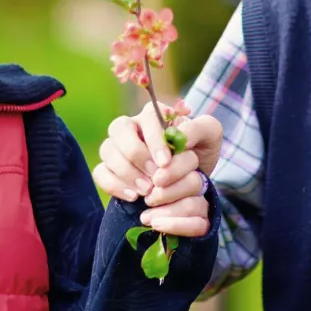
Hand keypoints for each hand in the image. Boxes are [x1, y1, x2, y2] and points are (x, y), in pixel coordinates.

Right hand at [93, 99, 221, 215]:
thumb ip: (199, 128)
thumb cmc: (200, 151)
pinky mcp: (109, 169)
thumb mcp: (210, 136)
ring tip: (147, 191)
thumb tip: (178, 136)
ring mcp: (117, 147)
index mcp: (155, 114)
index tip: (165, 162)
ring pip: (108, 150)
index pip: (147, 117)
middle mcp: (132, 126)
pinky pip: (100, 172)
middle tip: (154, 179)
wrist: (193, 177)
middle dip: (137, 156)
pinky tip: (132, 197)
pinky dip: (113, 185)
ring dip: (126, 172)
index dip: (154, 140)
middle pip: (119, 129)